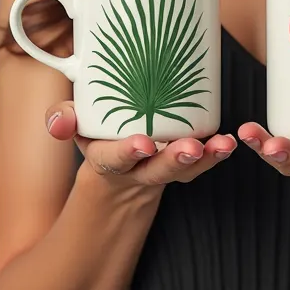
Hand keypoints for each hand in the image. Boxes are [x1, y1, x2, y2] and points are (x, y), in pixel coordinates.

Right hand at [45, 102, 236, 186]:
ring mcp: (164, 167)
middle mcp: (139, 167)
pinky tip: (230, 140)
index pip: (114, 158)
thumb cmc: (98, 133)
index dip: (127, 152)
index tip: (143, 144)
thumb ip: (64, 120)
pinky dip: (216, 152)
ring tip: (224, 145)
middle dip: (175, 160)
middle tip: (192, 148)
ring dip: (207, 158)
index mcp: (108, 158)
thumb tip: (60, 121)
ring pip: (186, 170)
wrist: (119, 161)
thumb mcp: (75, 126)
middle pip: (158, 169)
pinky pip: (202, 161)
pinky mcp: (184, 160)